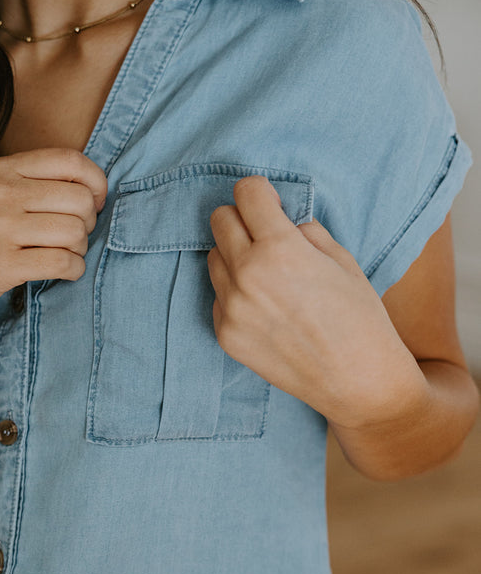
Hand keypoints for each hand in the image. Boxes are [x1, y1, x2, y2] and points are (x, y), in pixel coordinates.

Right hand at [0, 148, 107, 341]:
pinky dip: (73, 270)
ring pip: (75, 232)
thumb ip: (29, 183)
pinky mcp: (1, 266)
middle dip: (88, 222)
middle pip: (79, 199)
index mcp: (1, 170)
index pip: (71, 161)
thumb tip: (88, 186)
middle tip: (75, 237)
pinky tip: (65, 272)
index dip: (95, 183)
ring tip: (67, 255)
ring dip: (81, 249)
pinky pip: (62, 263)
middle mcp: (0, 194)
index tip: (93, 203)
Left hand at [206, 175, 422, 428]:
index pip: (245, 193)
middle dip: (243, 220)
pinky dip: (235, 294)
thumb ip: (304, 231)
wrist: (357, 381)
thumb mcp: (341, 259)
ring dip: (235, 257)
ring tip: (268, 277)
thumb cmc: (359, 318)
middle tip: (266, 235)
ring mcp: (232, 309)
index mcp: (279, 249)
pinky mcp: (225, 335)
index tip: (270, 203)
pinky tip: (266, 309)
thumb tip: (281, 218)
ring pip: (214, 259)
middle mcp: (247, 276)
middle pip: (220, 221)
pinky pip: (218, 297)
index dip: (260, 193)